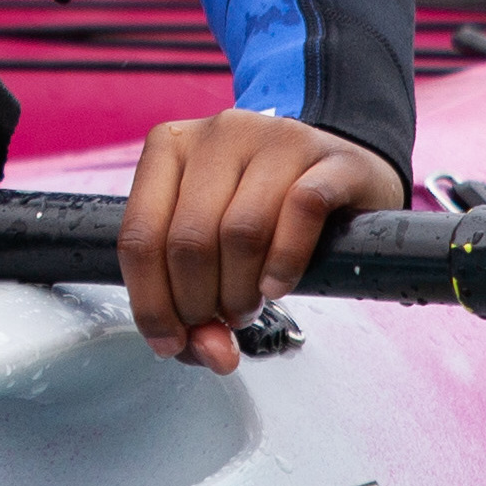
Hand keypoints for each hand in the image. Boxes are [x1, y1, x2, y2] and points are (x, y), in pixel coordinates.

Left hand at [121, 110, 408, 372]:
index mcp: (170, 148)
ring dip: (241, 291)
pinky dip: (285, 263)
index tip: (171, 341)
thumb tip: (211, 353)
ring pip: (240, 232)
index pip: (138, 237)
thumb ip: (194, 309)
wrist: (347, 182)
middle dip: (200, 303)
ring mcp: (277, 138)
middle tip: (222, 320)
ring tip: (250, 303)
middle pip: (188, 241)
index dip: (151, 304)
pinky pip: (301, 211)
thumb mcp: (214, 253)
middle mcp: (218, 132)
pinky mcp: (331, 158)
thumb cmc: (267, 218)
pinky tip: (278, 284)